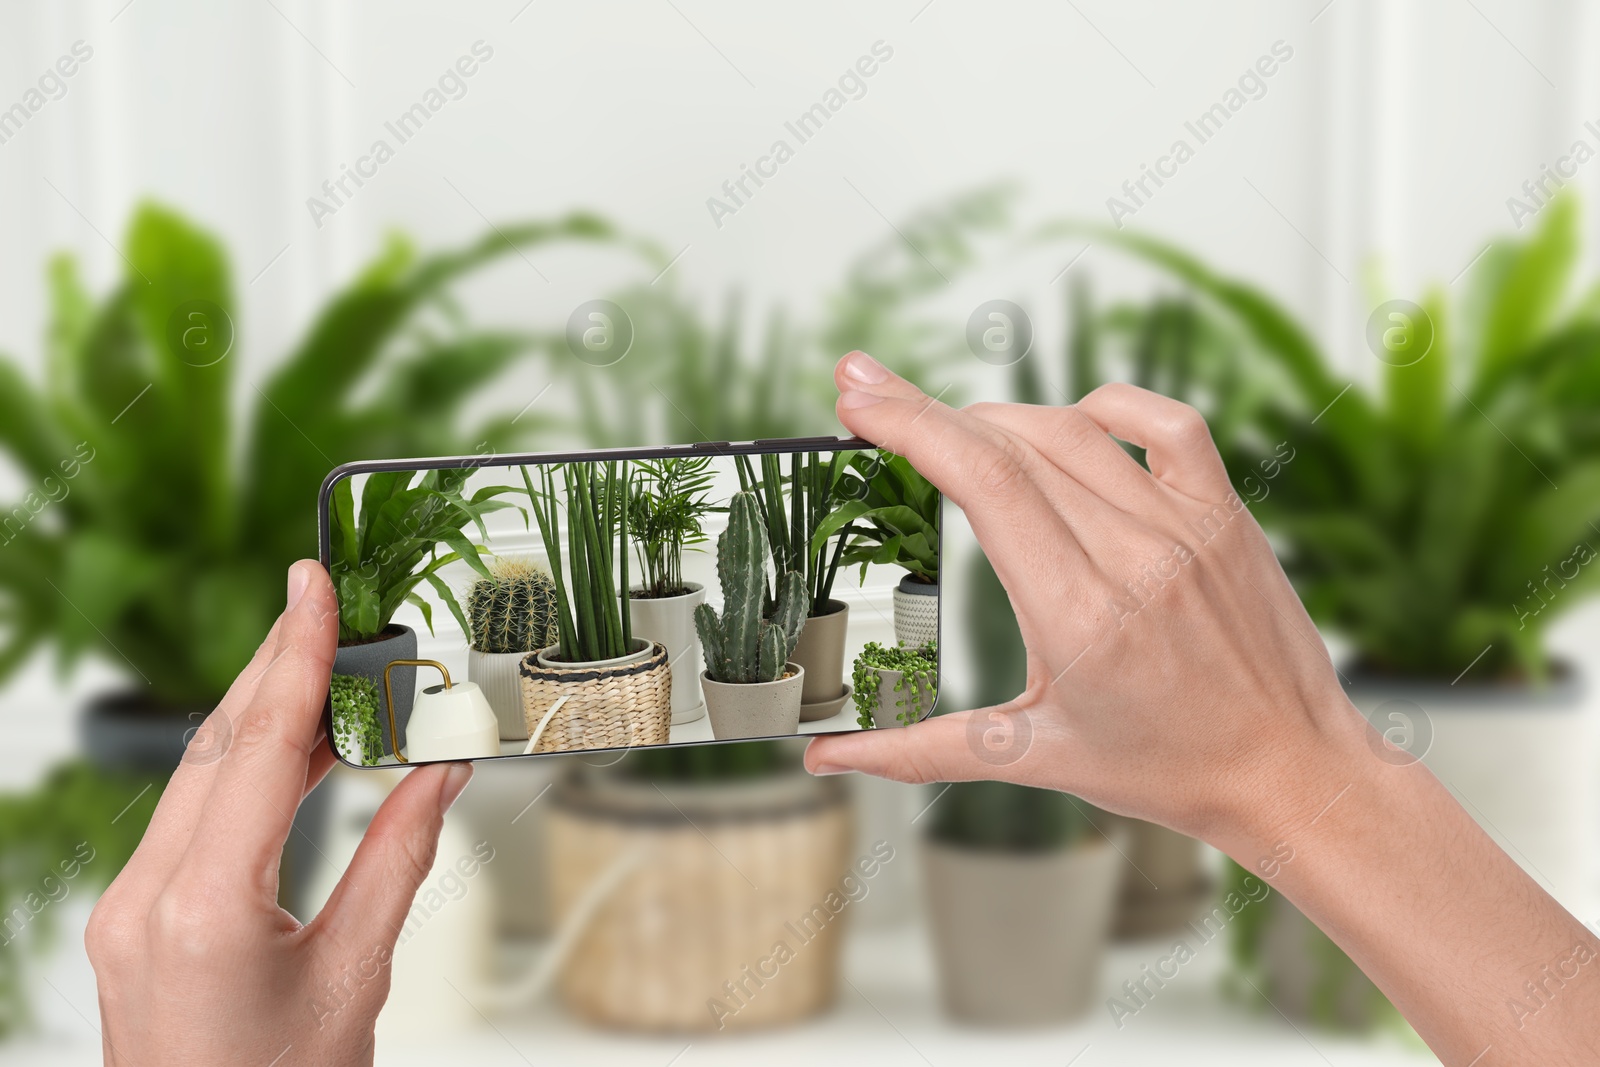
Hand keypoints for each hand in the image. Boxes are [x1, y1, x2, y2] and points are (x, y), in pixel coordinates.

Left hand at [85, 561, 472, 1066]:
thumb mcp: (357, 976)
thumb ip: (399, 859)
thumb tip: (438, 772)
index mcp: (205, 908)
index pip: (259, 746)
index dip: (294, 654)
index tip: (312, 583)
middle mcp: (145, 898)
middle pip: (218, 744)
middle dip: (277, 665)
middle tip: (331, 606)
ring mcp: (127, 909)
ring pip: (198, 773)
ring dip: (263, 714)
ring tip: (330, 669)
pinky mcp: (132, 920)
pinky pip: (190, 815)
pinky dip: (245, 767)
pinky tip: (294, 750)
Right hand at [806, 351, 1363, 842]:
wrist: (1292, 770)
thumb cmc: (1166, 769)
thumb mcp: (1032, 757)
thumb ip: (917, 750)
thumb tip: (824, 758)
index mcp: (1079, 614)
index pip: (983, 480)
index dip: (909, 423)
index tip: (855, 394)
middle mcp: (1134, 556)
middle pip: (1014, 443)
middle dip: (928, 410)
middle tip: (869, 393)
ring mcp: (1187, 526)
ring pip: (1075, 430)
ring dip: (1000, 417)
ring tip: (954, 430)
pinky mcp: (1224, 514)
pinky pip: (1165, 423)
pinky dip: (1107, 406)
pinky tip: (1070, 420)